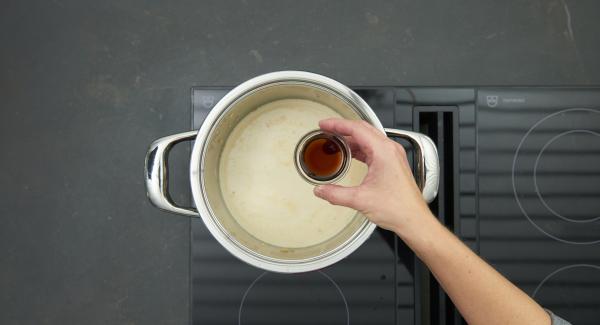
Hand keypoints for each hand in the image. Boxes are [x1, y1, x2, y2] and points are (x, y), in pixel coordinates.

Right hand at [313, 118, 432, 232]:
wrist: (413, 219)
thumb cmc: (398, 208)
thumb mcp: (360, 200)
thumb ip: (336, 194)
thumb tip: (320, 190)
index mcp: (383, 151)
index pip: (357, 129)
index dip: (337, 125)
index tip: (324, 124)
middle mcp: (390, 150)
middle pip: (363, 129)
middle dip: (343, 128)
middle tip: (327, 130)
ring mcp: (393, 156)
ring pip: (368, 138)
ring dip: (351, 138)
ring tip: (335, 142)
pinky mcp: (393, 163)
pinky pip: (373, 148)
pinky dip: (359, 148)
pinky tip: (349, 154)